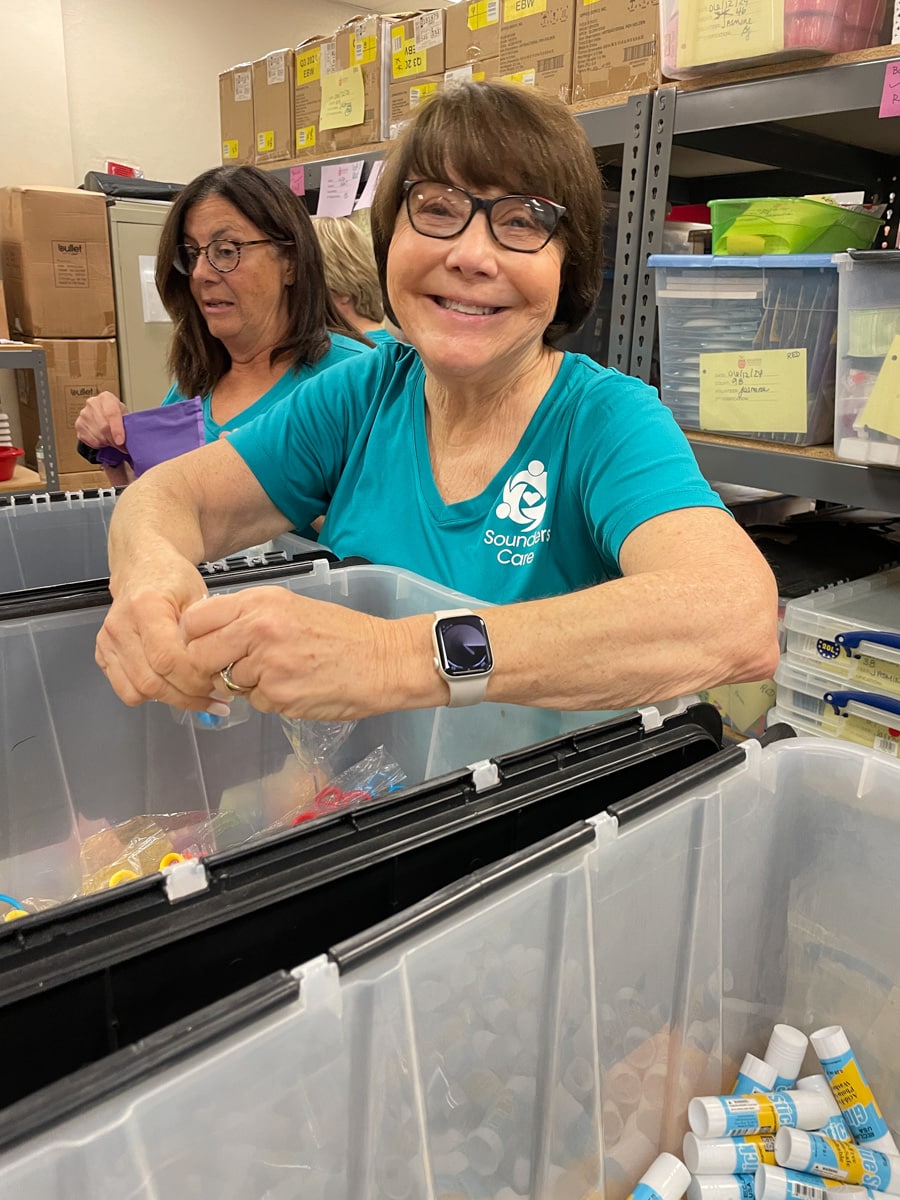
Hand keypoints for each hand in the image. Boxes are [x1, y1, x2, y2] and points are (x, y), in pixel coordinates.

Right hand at [74, 391, 126, 448]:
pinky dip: (98, 444)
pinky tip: (103, 438)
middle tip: (121, 445)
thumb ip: (126, 424)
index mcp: (106, 398)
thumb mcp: (125, 415)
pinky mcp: (78, 425)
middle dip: (114, 440)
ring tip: (112, 439)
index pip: (111, 414)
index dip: (116, 429)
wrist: (103, 415)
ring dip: (107, 442)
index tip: (120, 441)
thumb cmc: (117, 415)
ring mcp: (83, 414)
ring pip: (97, 435)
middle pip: (104, 427)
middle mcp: (92, 403)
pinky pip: (90, 440)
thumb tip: (130, 440)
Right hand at [95, 555, 221, 712]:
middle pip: (151, 681)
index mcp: (145, 606)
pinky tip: (174, 689)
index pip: (166, 659)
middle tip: (213, 699)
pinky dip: (151, 696)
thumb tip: (216, 669)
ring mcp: (107, 641)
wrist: (144, 567)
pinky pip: (125, 689)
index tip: (216, 684)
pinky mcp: (103, 652)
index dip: (193, 679)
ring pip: (137, 691)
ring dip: (171, 700)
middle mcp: (120, 625)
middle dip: (186, 696)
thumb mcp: (199, 596)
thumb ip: (205, 631)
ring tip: (197, 697)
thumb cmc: (173, 579)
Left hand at [181, 585, 398, 720]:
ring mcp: (267, 665)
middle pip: (199, 655)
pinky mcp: (278, 696)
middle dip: (211, 667)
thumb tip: (211, 634)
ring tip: (281, 673)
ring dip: (245, 684)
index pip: (194, 620)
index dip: (194, 637)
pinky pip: (254, 702)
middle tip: (234, 668)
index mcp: (260, 601)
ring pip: (226, 681)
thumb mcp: (291, 607)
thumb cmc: (344, 634)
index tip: (206, 644)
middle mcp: (258, 629)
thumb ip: (249, 617)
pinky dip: (270, 699)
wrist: (384, 660)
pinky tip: (297, 686)